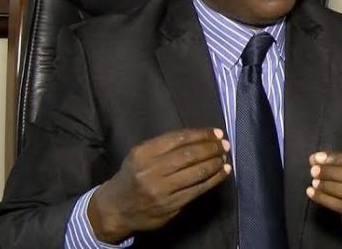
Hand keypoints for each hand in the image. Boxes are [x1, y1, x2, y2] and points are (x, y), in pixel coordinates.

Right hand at [88, 128, 231, 241]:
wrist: (117, 208)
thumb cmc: (133, 176)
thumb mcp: (140, 155)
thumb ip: (164, 146)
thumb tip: (199, 138)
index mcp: (143, 153)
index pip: (178, 139)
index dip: (200, 134)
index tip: (216, 132)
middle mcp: (151, 170)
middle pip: (189, 155)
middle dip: (211, 148)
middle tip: (224, 144)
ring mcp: (161, 190)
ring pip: (196, 173)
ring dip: (215, 163)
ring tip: (224, 157)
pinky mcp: (171, 206)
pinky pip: (198, 190)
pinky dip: (214, 179)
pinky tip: (223, 172)